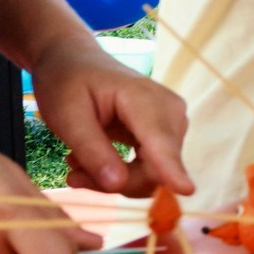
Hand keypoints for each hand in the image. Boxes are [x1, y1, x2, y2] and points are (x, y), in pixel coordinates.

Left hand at [27, 33, 195, 196]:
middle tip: (73, 176)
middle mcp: (170, 112)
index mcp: (143, 99)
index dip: (172, 169)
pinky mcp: (166, 136)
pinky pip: (151, 170)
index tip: (186, 190)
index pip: (161, 142)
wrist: (75, 62)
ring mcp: (172, 125)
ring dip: (115, 180)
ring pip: (153, 175)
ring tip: (78, 166)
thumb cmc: (67, 82)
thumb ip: (92, 151)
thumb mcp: (66, 116)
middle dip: (116, 182)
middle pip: (156, 169)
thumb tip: (117, 185)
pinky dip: (121, 174)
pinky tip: (93, 161)